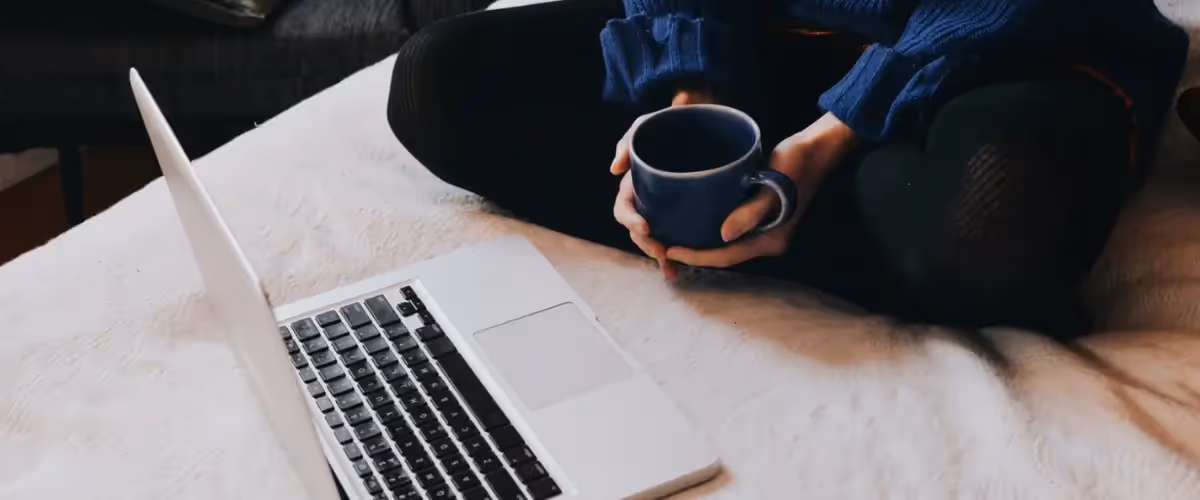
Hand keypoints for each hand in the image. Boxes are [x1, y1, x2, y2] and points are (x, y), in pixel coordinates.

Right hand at [611, 87, 716, 279]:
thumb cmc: (668, 124)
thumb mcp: (646, 125)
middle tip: (661, 251)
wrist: (698, 122)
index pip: (623, 208)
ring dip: (659, 257)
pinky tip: (679, 270)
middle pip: (638, 231)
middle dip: (646, 244)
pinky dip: (675, 257)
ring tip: (670, 269)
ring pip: (655, 239)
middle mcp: (646, 201)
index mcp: (634, 185)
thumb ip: (628, 140)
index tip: (646, 226)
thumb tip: (614, 168)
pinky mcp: (681, 214)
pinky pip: (676, 238)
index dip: (630, 220)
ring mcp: (663, 209)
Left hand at [665, 113, 857, 268]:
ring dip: (702, 244)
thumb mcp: (773, 184)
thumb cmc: (796, 163)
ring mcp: (766, 231)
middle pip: (725, 256)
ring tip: (674, 236)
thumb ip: (751, 211)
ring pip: (727, 245)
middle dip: (695, 255)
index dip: (696, 257)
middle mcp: (768, 241)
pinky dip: (712, 230)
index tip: (669, 250)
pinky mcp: (762, 217)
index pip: (726, 256)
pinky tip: (695, 221)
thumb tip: (723, 235)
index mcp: (771, 240)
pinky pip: (733, 231)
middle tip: (663, 246)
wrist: (817, 149)